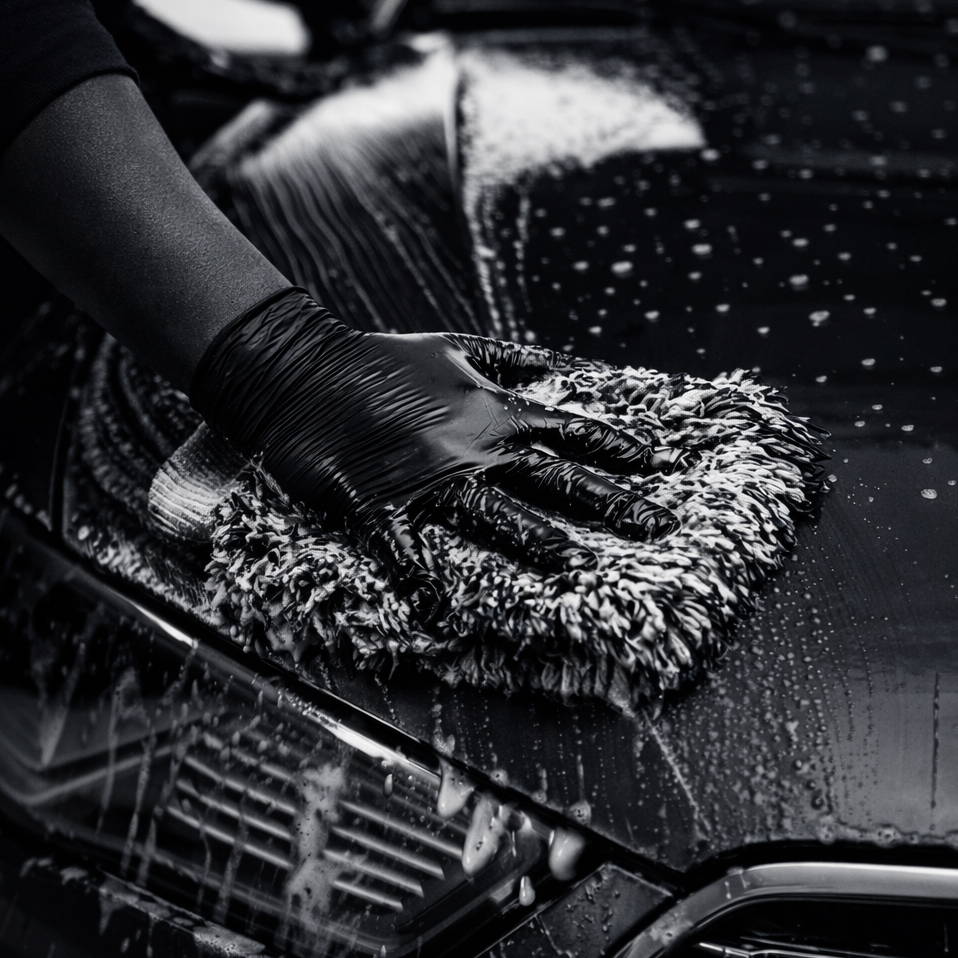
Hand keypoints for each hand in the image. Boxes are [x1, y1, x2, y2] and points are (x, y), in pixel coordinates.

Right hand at [191, 289, 678, 618]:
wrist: (301, 369)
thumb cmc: (381, 359)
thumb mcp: (456, 347)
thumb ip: (516, 362)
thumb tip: (574, 369)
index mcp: (488, 408)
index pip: (565, 428)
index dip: (613, 444)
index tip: (656, 462)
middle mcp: (467, 444)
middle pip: (548, 477)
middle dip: (606, 501)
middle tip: (656, 527)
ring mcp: (423, 476)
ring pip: (489, 513)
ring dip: (534, 538)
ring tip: (577, 566)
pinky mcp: (375, 501)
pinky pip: (402, 544)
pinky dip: (420, 575)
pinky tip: (441, 609)